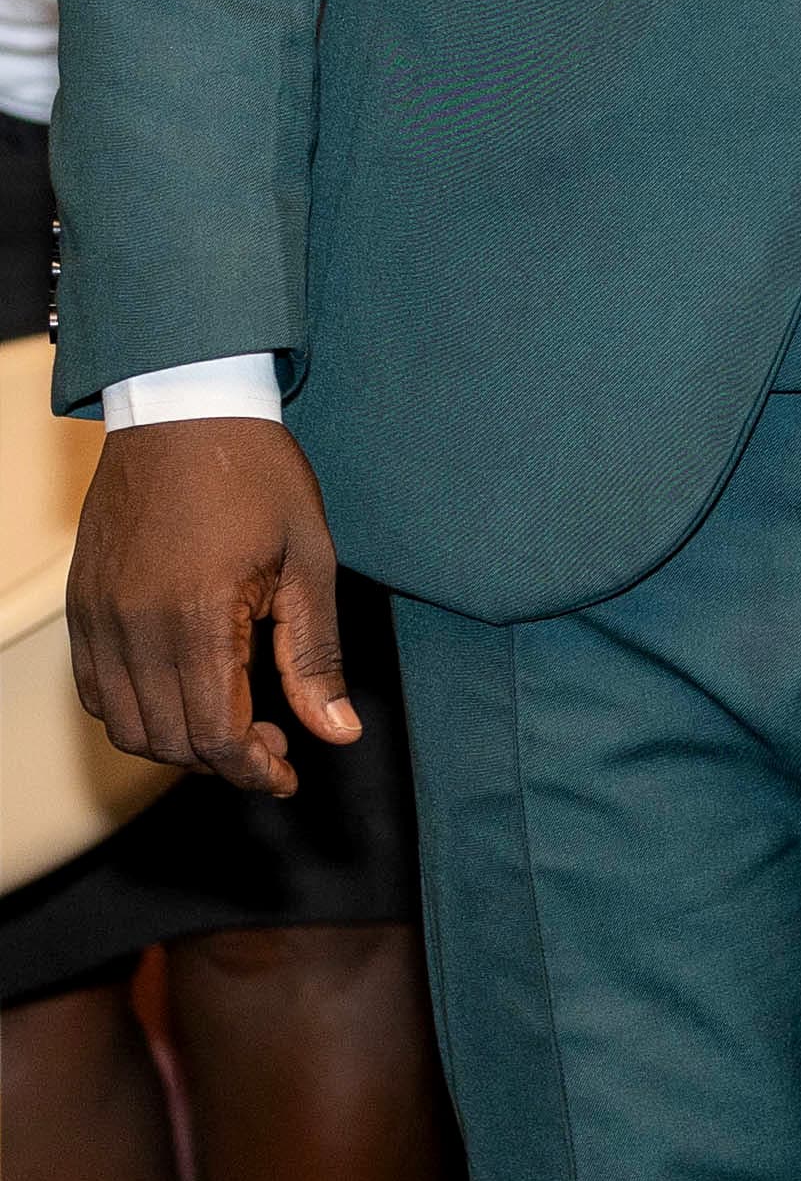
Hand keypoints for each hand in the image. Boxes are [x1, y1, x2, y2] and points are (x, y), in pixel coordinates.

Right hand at [67, 421, 356, 799]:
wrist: (185, 406)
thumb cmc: (257, 474)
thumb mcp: (309, 560)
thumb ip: (316, 655)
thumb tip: (338, 733)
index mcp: (197, 619)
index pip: (216, 737)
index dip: (256, 770)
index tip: (288, 774)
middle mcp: (135, 628)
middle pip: (170, 743)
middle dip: (224, 761)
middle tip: (273, 741)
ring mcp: (98, 618)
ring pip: (127, 727)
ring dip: (178, 742)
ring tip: (231, 716)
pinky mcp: (81, 605)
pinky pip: (96, 691)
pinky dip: (135, 711)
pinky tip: (181, 688)